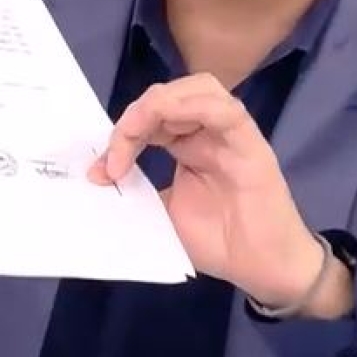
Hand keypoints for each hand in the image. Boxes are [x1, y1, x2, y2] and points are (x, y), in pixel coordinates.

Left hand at [88, 73, 352, 316]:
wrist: (261, 268)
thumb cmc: (218, 242)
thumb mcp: (162, 213)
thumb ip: (136, 190)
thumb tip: (95, 178)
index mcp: (187, 143)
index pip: (151, 116)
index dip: (122, 133)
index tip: (99, 171)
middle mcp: (207, 132)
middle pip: (169, 94)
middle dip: (134, 115)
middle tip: (114, 154)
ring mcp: (230, 134)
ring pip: (198, 89)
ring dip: (158, 104)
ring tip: (134, 133)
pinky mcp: (251, 144)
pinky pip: (224, 110)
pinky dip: (192, 106)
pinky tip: (165, 117)